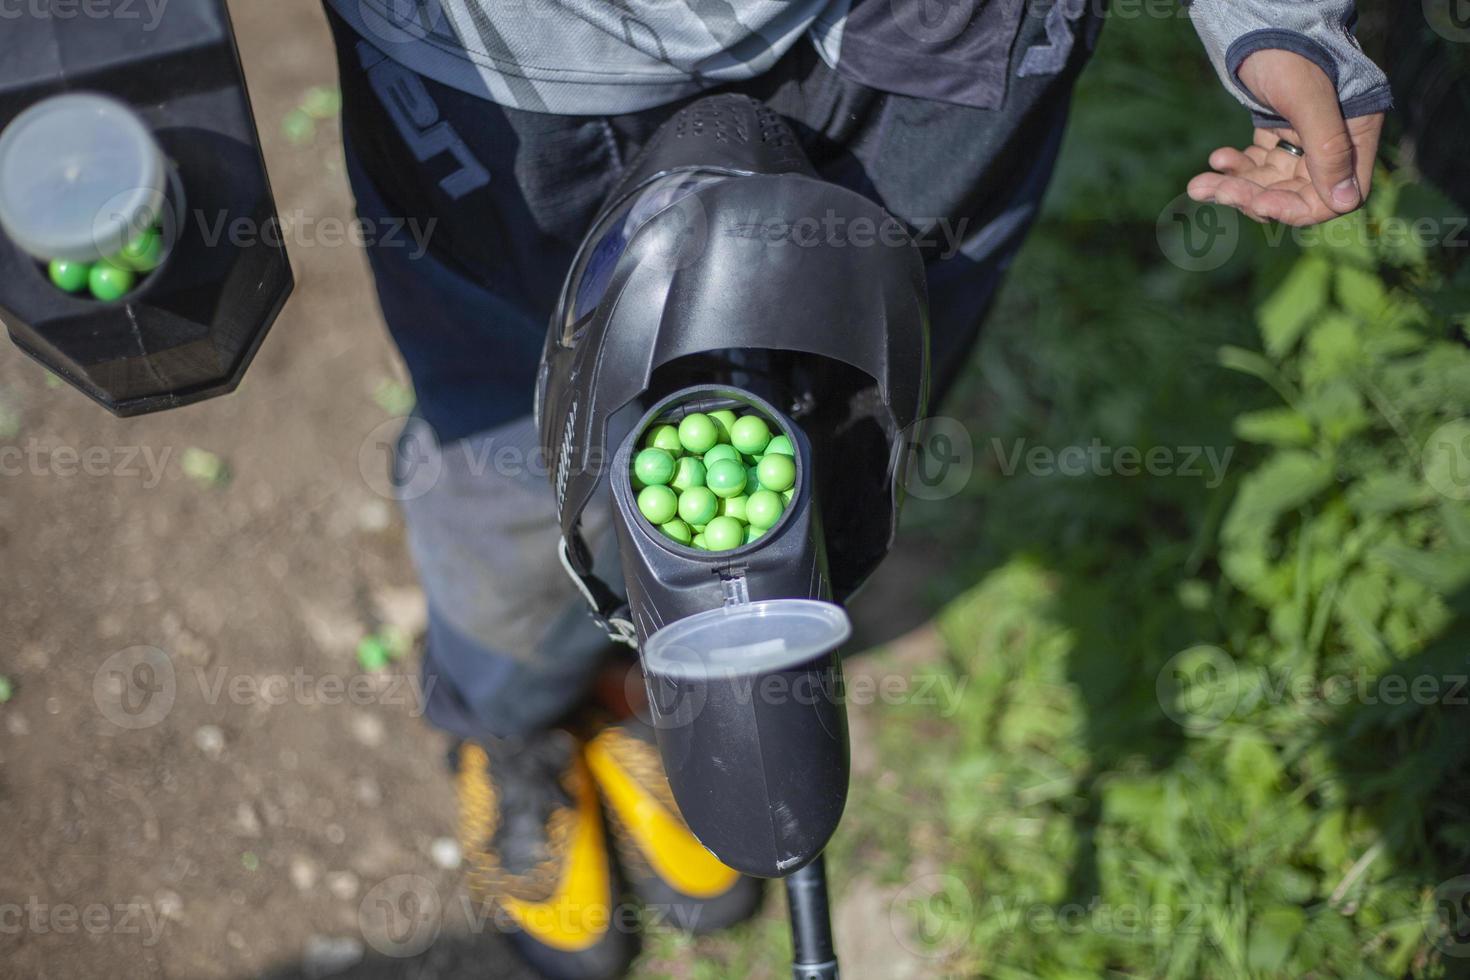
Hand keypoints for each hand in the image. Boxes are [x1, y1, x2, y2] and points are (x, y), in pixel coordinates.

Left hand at [1187, 48, 1383, 226]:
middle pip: (1293, 194)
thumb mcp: (1307, 98)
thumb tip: (1347, 203)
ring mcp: (1304, 140)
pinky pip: (1257, 165)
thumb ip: (1328, 149)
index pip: (1334, 197)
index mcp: (1355, 135)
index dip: (1296, 208)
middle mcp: (1332, 143)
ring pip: (1269, 183)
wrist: (1259, 21)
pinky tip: (1216, 159)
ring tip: (1198, 185)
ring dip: (1234, 187)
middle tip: (1213, 190)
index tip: (1260, 204)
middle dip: (1251, 197)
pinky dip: (1234, 168)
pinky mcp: (1277, 134)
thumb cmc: (1288, 53)